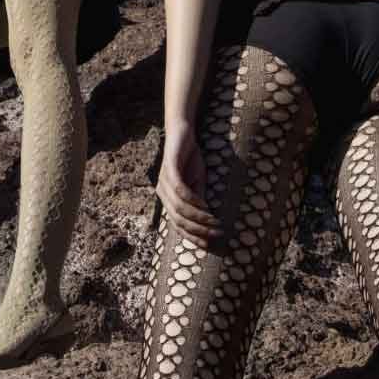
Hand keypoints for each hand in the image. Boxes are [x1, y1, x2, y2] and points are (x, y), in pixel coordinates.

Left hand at [156, 119, 220, 248]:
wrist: (182, 132)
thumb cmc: (190, 158)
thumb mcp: (197, 183)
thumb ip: (199, 201)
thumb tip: (207, 221)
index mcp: (167, 198)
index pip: (177, 224)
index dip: (191, 236)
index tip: (207, 245)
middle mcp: (162, 193)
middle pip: (178, 220)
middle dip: (197, 230)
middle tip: (215, 235)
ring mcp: (163, 181)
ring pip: (179, 208)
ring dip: (198, 218)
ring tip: (214, 223)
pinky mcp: (169, 168)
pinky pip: (180, 189)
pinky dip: (193, 200)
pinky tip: (204, 206)